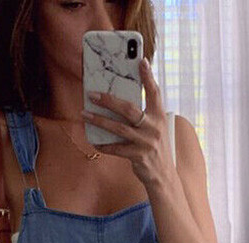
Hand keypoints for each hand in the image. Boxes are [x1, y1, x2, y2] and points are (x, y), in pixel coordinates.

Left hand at [81, 57, 172, 187]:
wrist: (164, 176)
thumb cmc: (154, 148)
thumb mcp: (154, 128)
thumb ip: (143, 115)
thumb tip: (117, 101)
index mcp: (159, 117)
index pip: (154, 92)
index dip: (148, 76)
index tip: (141, 60)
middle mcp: (154, 127)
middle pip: (129, 109)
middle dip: (109, 100)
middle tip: (92, 94)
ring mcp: (146, 143)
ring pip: (119, 128)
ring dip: (99, 120)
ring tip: (85, 114)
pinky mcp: (138, 157)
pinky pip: (116, 148)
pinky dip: (104, 145)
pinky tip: (93, 140)